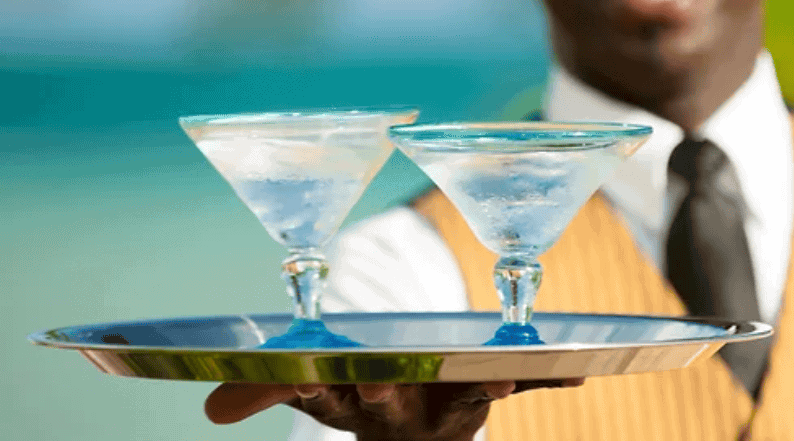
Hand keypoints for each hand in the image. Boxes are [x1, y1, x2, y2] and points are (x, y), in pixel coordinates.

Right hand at [205, 378, 584, 440]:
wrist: (411, 422)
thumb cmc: (356, 396)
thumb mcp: (311, 389)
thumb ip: (264, 391)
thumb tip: (210, 409)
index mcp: (354, 406)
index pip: (332, 399)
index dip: (323, 389)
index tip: (319, 376)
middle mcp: (402, 414)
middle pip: (392, 404)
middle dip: (388, 393)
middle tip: (383, 381)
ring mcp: (448, 405)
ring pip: (462, 397)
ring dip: (480, 387)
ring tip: (502, 374)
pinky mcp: (488, 388)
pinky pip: (526, 382)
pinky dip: (553, 376)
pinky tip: (583, 370)